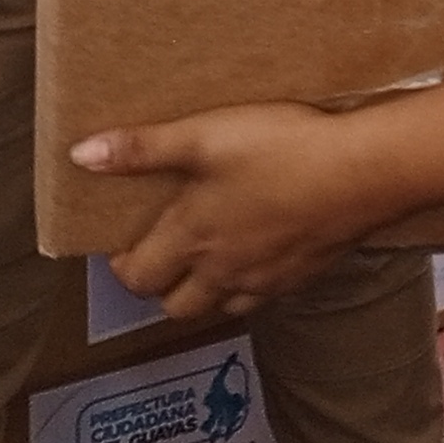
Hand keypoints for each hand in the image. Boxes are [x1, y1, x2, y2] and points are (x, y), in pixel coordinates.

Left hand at [73, 101, 392, 318]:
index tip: (122, 249)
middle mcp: (223, 270)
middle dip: (162, 289)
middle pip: (176, 306)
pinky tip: (260, 254)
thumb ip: (141, 149)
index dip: (123, 268)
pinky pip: (264, 297)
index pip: (139, 278)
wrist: (362, 172)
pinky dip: (250, 286)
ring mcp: (265, 278)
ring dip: (206, 292)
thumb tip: (81, 157)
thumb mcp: (203, 136)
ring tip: (208, 258)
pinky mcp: (302, 276)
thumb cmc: (281, 150)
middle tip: (162, 256)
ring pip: (221, 306)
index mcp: (192, 238)